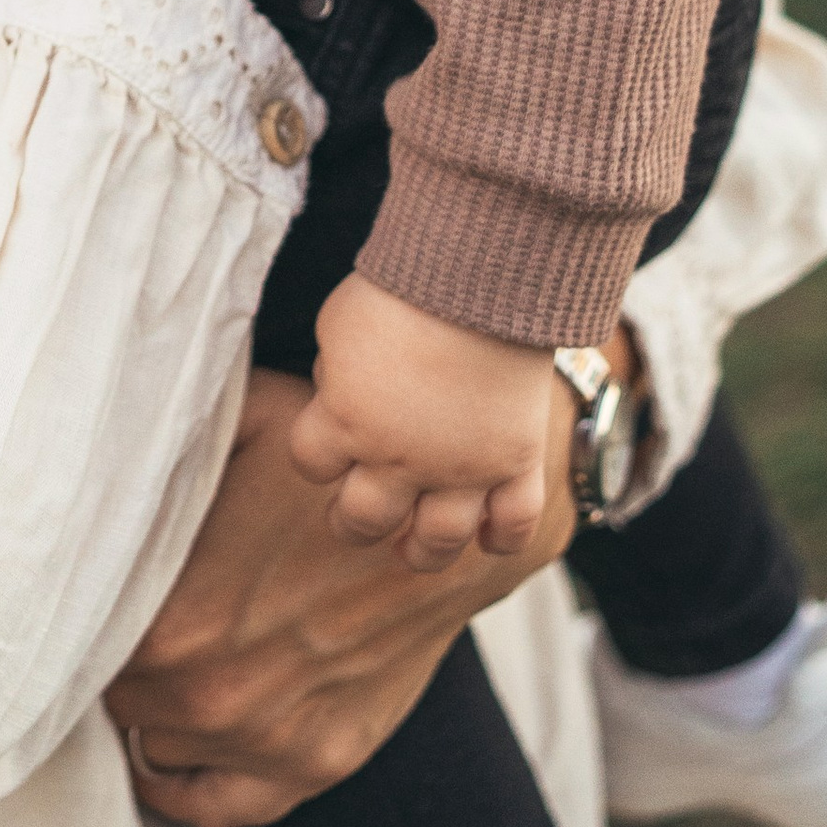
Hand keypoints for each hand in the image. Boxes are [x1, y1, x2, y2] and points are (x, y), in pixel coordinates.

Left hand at [107, 368, 573, 826]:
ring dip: (148, 707)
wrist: (443, 529)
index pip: (76, 641)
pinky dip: (180, 784)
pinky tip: (164, 747)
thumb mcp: (232, 425)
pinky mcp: (314, 766)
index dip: (72, 610)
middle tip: (119, 612)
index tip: (77, 585)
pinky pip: (216, 807)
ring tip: (154, 659)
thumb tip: (82, 442)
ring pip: (154, 746)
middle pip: (112, 695)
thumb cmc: (329, 467)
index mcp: (173, 621)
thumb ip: (150, 449)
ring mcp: (265, 742)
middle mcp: (210, 698)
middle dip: (109, 654)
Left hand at [288, 273, 557, 570]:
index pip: (310, 463)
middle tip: (354, 517)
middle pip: (364, 518)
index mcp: (346, 421)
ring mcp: (462, 468)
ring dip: (420, 552)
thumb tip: (339, 393)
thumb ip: (335, 371)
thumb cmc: (402, 286)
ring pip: (437, 541)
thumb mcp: (338, 324)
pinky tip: (488, 538)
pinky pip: (514, 524)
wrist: (480, 274)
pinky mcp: (516, 461)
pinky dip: (502, 539)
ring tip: (411, 550)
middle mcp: (400, 459)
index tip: (325, 445)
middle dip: (352, 522)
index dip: (315, 454)